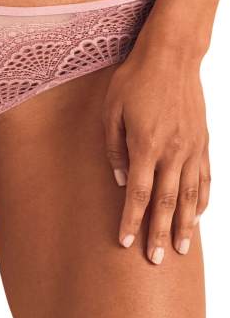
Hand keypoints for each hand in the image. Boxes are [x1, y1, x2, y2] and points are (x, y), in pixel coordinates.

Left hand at [102, 36, 209, 264]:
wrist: (171, 57)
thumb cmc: (134, 80)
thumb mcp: (111, 110)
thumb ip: (114, 147)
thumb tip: (118, 179)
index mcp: (145, 145)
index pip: (137, 194)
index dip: (130, 220)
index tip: (125, 243)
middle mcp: (172, 152)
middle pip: (167, 203)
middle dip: (160, 233)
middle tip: (156, 260)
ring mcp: (191, 148)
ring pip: (190, 196)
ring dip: (186, 225)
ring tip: (182, 249)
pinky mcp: (203, 141)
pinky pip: (205, 178)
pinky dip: (202, 200)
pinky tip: (200, 215)